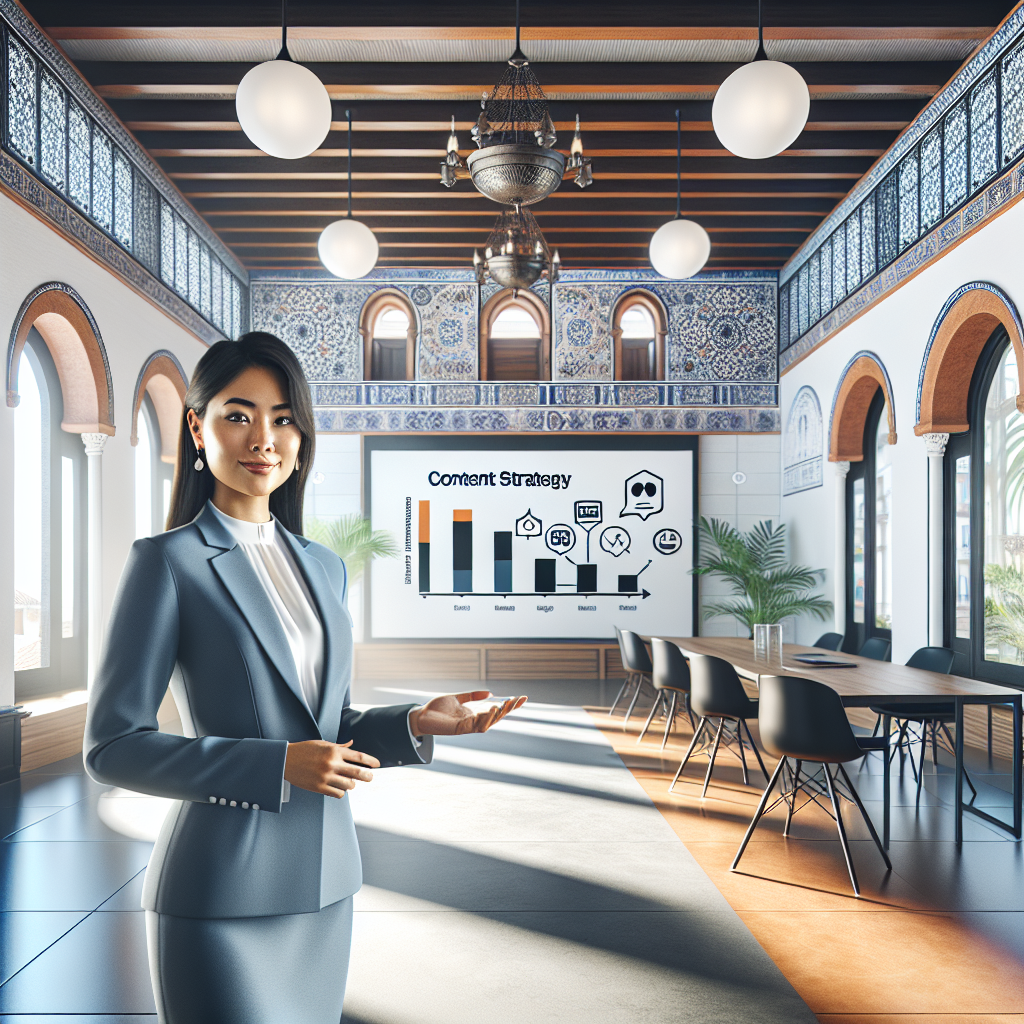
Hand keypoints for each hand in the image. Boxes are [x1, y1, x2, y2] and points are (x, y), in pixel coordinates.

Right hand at [284, 740, 379, 798]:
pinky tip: (339, 788)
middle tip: (370, 777)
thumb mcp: (322, 744)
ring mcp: (326, 776)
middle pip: (358, 772)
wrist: (285, 760)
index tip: (377, 764)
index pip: (359, 756)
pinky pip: (338, 794)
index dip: (371, 761)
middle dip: (368, 776)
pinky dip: (341, 792)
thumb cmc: (305, 750)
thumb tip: (352, 744)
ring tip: (349, 782)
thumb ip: (339, 746)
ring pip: (350, 785)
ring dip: (352, 784)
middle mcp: (332, 763)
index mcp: (334, 750)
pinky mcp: (319, 787)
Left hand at [408, 691, 527, 736]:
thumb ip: (472, 696)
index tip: (523, 697)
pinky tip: (491, 710)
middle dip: (508, 709)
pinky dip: (485, 718)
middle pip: (496, 716)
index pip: (496, 709)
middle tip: (518, 700)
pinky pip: (477, 725)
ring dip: (498, 714)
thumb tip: (489, 693)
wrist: (421, 715)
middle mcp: (474, 720)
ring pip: (489, 722)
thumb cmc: (438, 708)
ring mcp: (468, 725)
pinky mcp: (461, 729)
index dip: (510, 705)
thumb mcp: (458, 698)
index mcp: (475, 713)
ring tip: (505, 704)